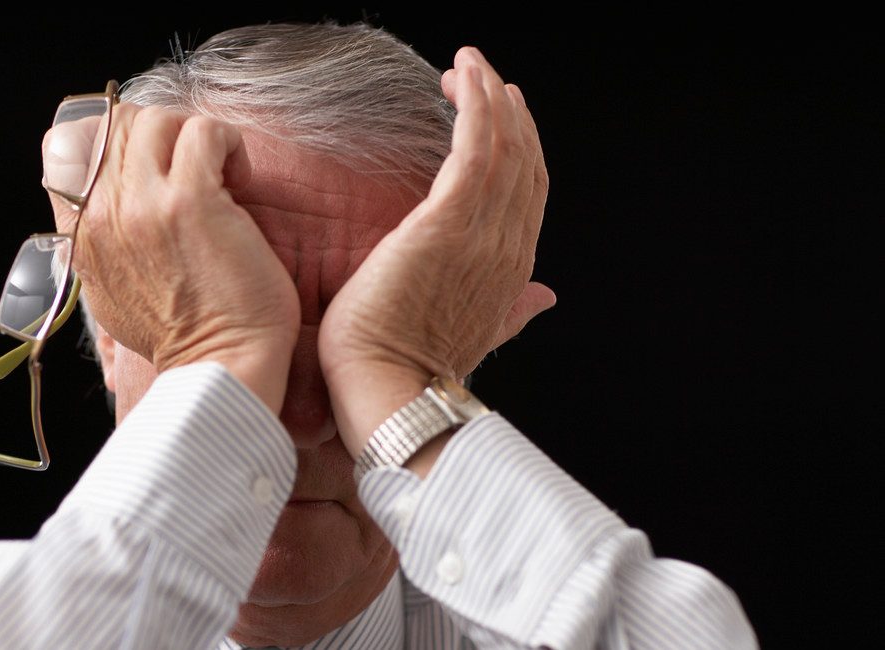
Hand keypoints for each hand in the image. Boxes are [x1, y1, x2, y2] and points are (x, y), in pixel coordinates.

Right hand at [45, 104, 299, 411]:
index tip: (150, 160)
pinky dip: (228, 145)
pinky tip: (239, 179)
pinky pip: (204, 132)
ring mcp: (143, 205)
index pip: (68, 143)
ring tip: (221, 177)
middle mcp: (101, 213)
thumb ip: (99, 240)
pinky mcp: (191, 202)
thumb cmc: (180, 333)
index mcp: (80, 233)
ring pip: (159, 120)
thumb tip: (102, 198)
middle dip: (164, 134)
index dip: (112, 134)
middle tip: (196, 169)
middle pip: (119, 121)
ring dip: (196, 138)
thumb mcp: (110, 288)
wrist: (218, 365)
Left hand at [319, 46, 555, 455]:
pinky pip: (475, 148)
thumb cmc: (411, 373)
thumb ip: (510, 312)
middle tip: (488, 80)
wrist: (390, 396)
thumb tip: (543, 301)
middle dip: (509, 115)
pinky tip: (464, 77)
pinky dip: (475, 107)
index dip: (521, 150)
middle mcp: (507, 249)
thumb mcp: (472, 337)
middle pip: (525, 164)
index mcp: (510, 274)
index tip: (502, 116)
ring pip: (505, 148)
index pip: (528, 196)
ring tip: (472, 65)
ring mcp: (482, 235)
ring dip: (492, 98)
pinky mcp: (447, 222)